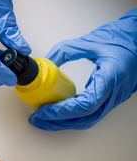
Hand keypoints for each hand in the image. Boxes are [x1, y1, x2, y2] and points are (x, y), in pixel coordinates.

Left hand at [30, 8, 136, 130]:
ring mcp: (115, 98)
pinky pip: (92, 113)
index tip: (44, 110)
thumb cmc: (122, 38)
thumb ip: (64, 51)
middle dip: (59, 122)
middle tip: (38, 119)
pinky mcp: (111, 98)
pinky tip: (60, 111)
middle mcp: (115, 93)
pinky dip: (74, 116)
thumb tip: (45, 63)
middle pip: (85, 118)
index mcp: (111, 78)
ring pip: (89, 119)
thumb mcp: (89, 41)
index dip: (62, 111)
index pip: (85, 105)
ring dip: (65, 122)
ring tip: (45, 118)